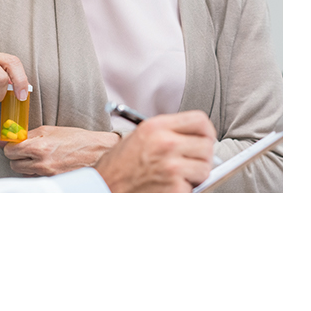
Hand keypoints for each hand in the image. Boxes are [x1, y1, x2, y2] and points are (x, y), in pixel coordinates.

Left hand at [0, 126, 118, 175]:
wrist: (96, 152)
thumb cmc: (74, 138)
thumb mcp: (49, 130)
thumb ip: (24, 135)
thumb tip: (1, 138)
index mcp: (39, 147)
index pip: (10, 151)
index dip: (10, 146)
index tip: (14, 143)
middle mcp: (41, 164)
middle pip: (14, 164)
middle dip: (16, 157)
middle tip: (25, 149)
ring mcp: (47, 175)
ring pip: (23, 173)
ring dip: (25, 165)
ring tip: (37, 156)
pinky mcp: (52, 181)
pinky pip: (35, 178)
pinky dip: (35, 172)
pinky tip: (45, 163)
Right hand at [94, 111, 215, 192]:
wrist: (104, 189)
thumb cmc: (118, 167)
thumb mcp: (138, 136)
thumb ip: (166, 132)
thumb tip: (195, 137)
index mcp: (156, 127)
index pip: (199, 120)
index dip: (206, 130)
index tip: (205, 138)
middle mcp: (166, 143)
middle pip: (207, 145)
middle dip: (201, 156)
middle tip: (189, 162)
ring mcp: (172, 167)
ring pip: (205, 168)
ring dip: (195, 175)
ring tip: (176, 176)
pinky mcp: (176, 189)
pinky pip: (195, 188)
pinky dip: (185, 191)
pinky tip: (168, 188)